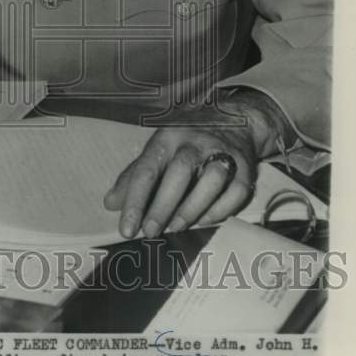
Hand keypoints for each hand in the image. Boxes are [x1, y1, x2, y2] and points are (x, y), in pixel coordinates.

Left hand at [104, 124, 257, 238]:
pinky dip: (220, 210)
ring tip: (176, 228)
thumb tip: (110, 204)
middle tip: (150, 233)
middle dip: (163, 206)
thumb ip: (134, 177)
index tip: (127, 229)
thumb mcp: (157, 152)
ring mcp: (223, 152)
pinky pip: (236, 192)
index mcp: (167, 137)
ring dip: (192, 208)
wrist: (235, 123)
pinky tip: (204, 221)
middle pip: (180, 171)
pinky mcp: (246, 167)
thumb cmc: (185, 142)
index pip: (147, 168)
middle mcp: (195, 141)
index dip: (135, 200)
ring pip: (212, 179)